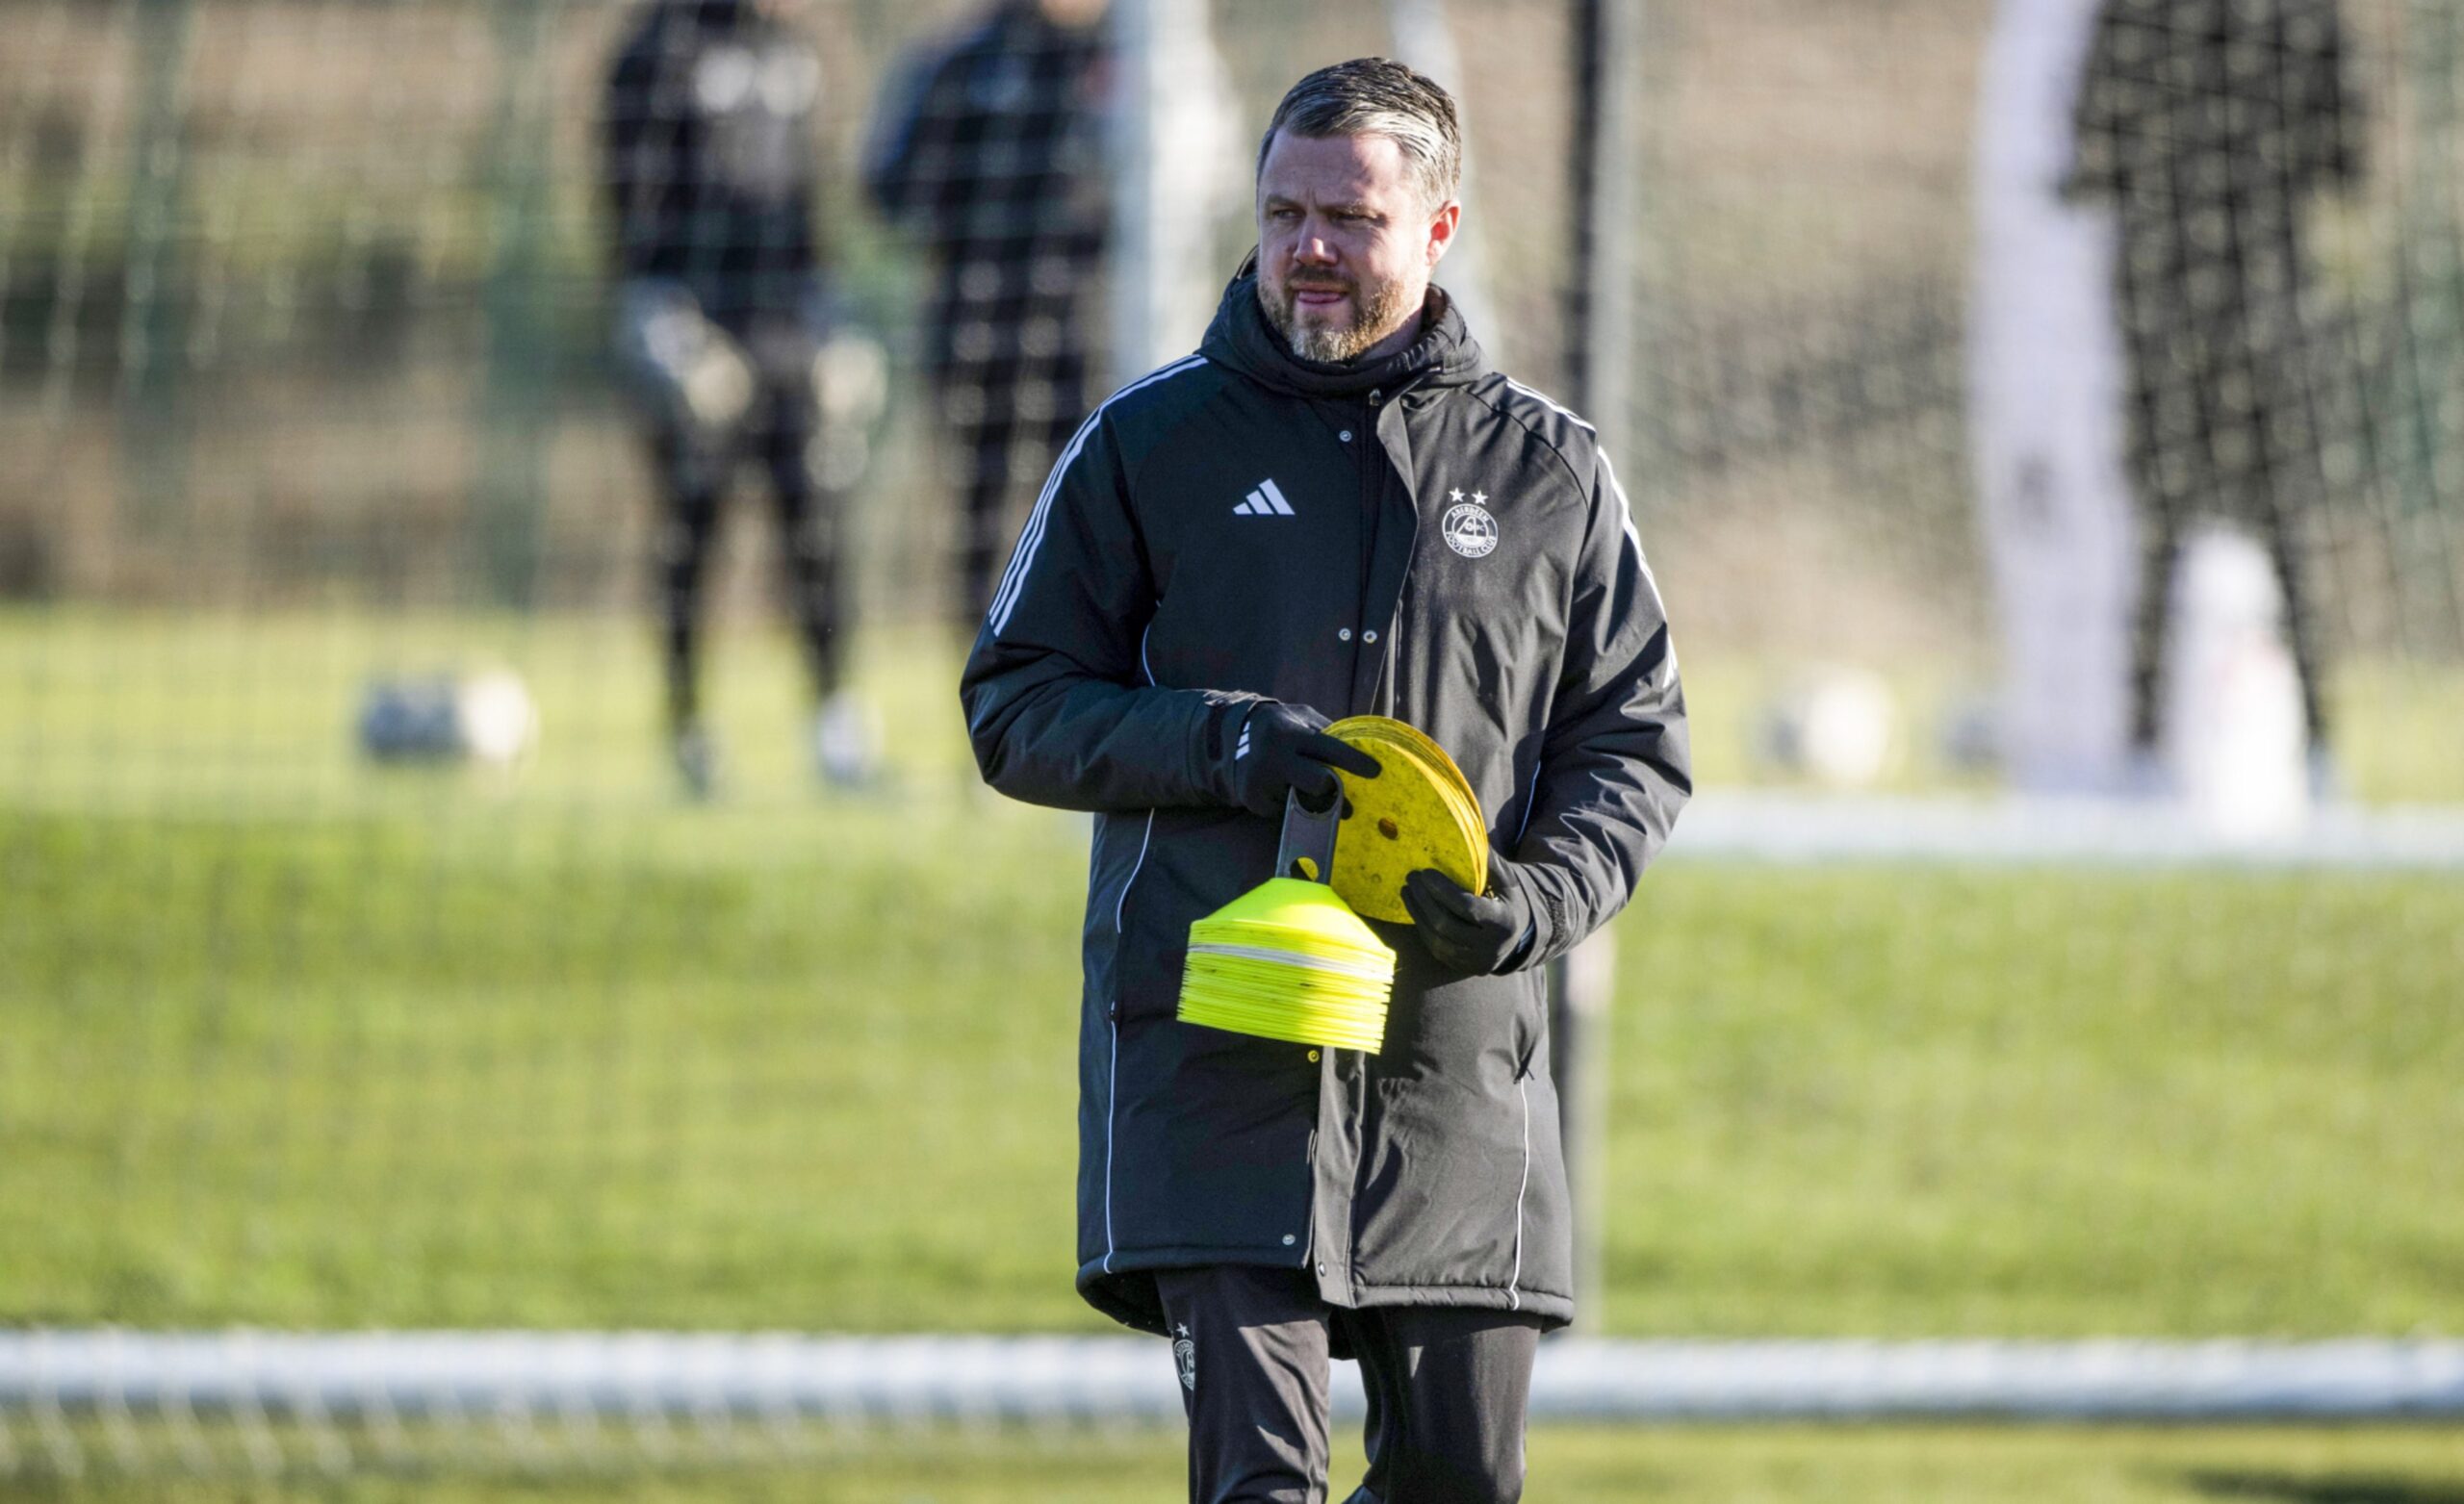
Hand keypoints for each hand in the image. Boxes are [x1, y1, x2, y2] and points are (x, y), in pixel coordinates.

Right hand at [1226, 702, 1380, 818]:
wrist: (1230, 737)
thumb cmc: (1279, 727)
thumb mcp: (1301, 719)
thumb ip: (1327, 732)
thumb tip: (1360, 749)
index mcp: (1290, 733)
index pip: (1328, 747)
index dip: (1353, 760)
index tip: (1376, 770)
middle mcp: (1274, 758)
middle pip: (1318, 783)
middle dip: (1332, 788)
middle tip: (1337, 791)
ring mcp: (1262, 782)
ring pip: (1305, 802)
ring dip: (1311, 798)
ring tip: (1300, 785)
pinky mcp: (1253, 801)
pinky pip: (1286, 811)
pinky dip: (1290, 803)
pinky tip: (1281, 788)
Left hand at [1402, 862, 1537, 974]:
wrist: (1519, 937)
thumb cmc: (1509, 901)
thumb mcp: (1508, 882)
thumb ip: (1491, 863)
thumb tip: (1471, 837)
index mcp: (1504, 923)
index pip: (1468, 907)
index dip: (1443, 890)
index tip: (1426, 872)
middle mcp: (1490, 948)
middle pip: (1446, 925)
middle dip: (1424, 899)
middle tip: (1412, 877)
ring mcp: (1475, 961)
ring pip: (1437, 940)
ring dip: (1417, 914)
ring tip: (1407, 890)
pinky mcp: (1462, 967)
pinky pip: (1435, 949)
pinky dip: (1422, 928)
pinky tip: (1415, 908)